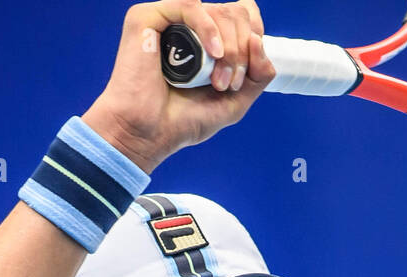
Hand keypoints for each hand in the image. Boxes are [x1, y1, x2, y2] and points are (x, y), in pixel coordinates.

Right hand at [81, 0, 274, 173]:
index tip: (253, 66)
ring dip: (229, 49)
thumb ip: (258, 75)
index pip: (241, 15)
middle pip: (234, 13)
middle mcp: (188, 26)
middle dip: (242, 51)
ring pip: (218, 11)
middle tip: (229, 85)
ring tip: (219, 82)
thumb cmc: (181, 122)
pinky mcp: (147, 18)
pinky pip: (190, 5)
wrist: (147, 134)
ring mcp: (168, 20)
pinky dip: (209, 29)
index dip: (255, 33)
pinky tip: (214, 54)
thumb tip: (258, 41)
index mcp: (205, 39)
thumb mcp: (234, 102)